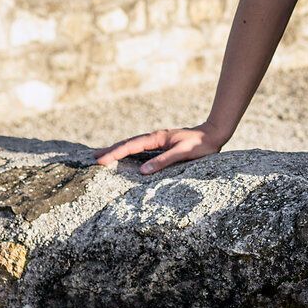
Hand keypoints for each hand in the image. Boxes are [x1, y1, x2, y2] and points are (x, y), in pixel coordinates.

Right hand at [93, 125, 227, 174]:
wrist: (213, 135)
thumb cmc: (201, 145)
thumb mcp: (183, 153)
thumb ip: (163, 161)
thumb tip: (142, 171)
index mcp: (157, 138)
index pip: (131, 146)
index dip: (114, 153)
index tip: (100, 161)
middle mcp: (155, 137)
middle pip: (128, 143)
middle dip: (110, 150)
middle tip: (93, 157)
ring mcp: (157, 141)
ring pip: (133, 145)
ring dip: (117, 150)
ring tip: (103, 155)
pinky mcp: (161, 145)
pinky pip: (140, 148)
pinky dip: (129, 151)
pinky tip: (125, 156)